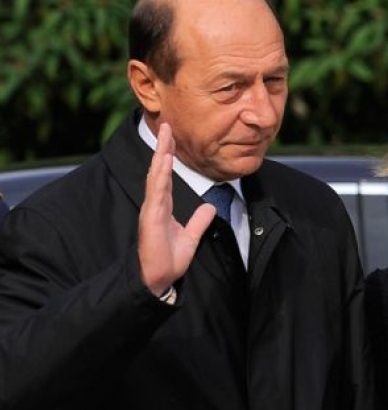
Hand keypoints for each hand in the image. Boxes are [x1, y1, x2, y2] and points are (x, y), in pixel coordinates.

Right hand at [138, 123, 215, 295]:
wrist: (158, 279)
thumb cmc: (169, 260)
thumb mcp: (191, 237)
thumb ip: (199, 221)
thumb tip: (210, 206)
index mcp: (163, 207)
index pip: (166, 175)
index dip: (169, 156)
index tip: (172, 137)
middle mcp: (155, 204)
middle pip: (159, 170)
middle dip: (163, 147)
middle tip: (166, 125)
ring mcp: (152, 210)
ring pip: (156, 176)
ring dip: (161, 154)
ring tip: (165, 135)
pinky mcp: (151, 218)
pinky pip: (157, 192)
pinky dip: (161, 175)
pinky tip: (165, 161)